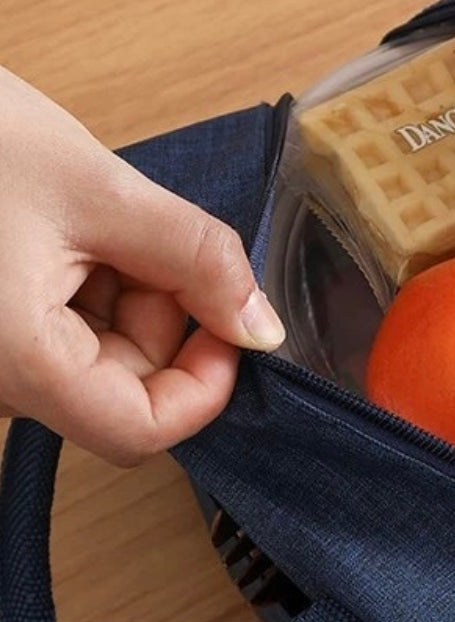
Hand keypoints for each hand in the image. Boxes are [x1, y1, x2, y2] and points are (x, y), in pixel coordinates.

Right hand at [0, 67, 285, 464]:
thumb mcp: (96, 190)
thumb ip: (195, 259)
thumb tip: (263, 328)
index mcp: (14, 362)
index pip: (140, 432)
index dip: (205, 384)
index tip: (232, 323)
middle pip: (127, 385)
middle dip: (167, 313)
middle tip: (153, 233)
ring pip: (102, 352)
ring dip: (133, 289)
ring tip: (97, 214)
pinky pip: (67, 325)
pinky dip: (98, 279)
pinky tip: (77, 224)